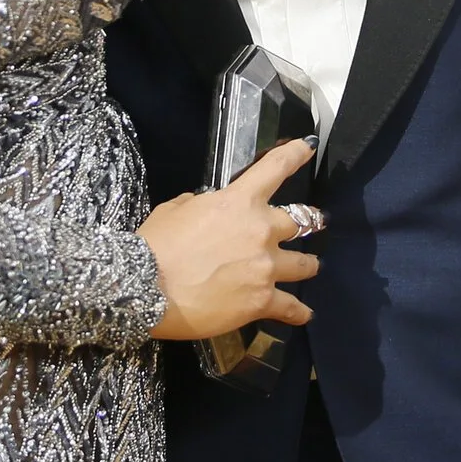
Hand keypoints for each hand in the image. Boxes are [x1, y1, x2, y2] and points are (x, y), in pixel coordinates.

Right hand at [139, 136, 320, 339]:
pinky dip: (299, 311)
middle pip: (300, 221)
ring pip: (304, 264)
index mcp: (239, 201)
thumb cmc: (155, 245)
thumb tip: (206, 205)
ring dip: (307, 264)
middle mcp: (261, 230)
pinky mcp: (262, 301)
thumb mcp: (174, 209)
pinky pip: (291, 307)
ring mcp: (265, 267)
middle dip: (308, 221)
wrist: (146, 289)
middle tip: (313, 223)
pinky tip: (304, 314)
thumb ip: (199, 203)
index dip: (295, 154)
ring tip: (311, 267)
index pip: (275, 168)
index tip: (308, 147)